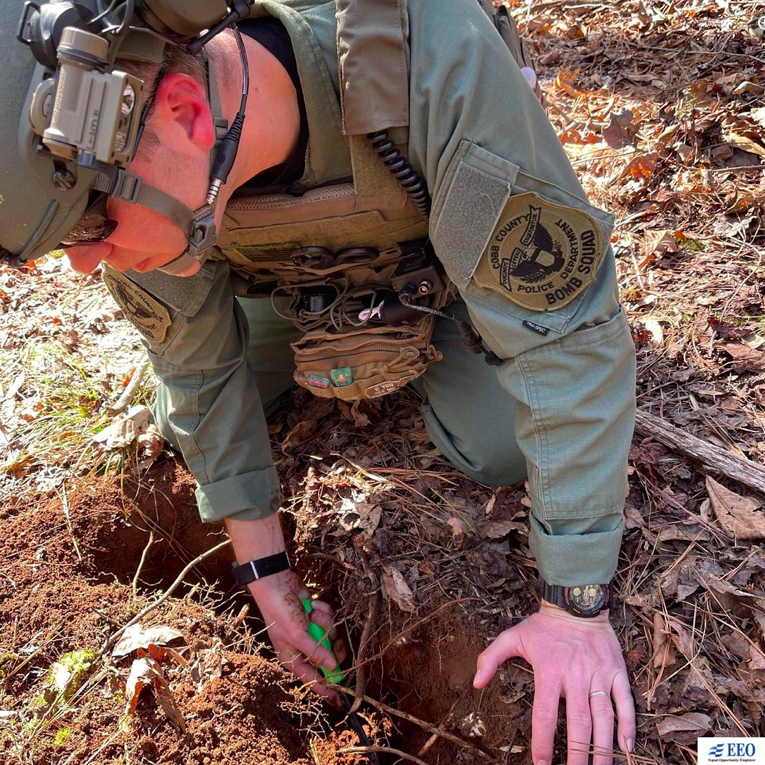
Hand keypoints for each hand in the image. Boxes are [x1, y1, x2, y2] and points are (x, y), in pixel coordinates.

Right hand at [249, 570, 346, 705]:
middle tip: (335, 642)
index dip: (325, 688)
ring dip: (324, 623)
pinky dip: (323, 611)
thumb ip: (316, 653)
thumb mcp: (297, 635)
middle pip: (328, 657)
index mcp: (293, 658)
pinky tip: (312, 605)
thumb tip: (332, 668)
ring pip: (331, 635)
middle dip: (332, 647)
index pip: (312, 678)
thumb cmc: (281, 614)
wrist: (278, 584)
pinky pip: (330, 619)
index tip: (339, 699)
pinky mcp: (317, 618)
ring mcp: (311, 632)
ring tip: (312, 614)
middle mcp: (303, 647)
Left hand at [473, 604, 634, 764]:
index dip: (543, 742)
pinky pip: (625, 701)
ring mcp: (599, 674)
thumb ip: (491, 658)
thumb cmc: (543, 625)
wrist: (576, 602)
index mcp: (549, 670)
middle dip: (577, 755)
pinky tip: (627, 746)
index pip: (545, 714)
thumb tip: (476, 683)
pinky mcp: (616, 670)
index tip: (541, 764)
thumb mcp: (512, 636)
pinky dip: (628, 724)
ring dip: (603, 748)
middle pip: (579, 723)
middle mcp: (576, 676)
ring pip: (604, 717)